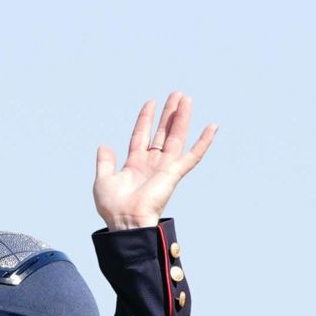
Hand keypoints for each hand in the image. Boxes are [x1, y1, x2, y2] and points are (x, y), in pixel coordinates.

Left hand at [93, 92, 216, 230]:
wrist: (126, 221)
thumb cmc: (114, 207)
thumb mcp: (103, 180)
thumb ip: (105, 162)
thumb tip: (104, 146)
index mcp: (135, 165)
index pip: (142, 136)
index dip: (146, 119)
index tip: (151, 102)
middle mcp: (152, 164)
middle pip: (163, 133)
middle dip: (169, 114)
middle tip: (176, 95)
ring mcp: (164, 168)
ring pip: (177, 137)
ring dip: (182, 118)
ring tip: (186, 98)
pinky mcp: (174, 173)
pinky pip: (193, 155)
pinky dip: (204, 141)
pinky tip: (213, 127)